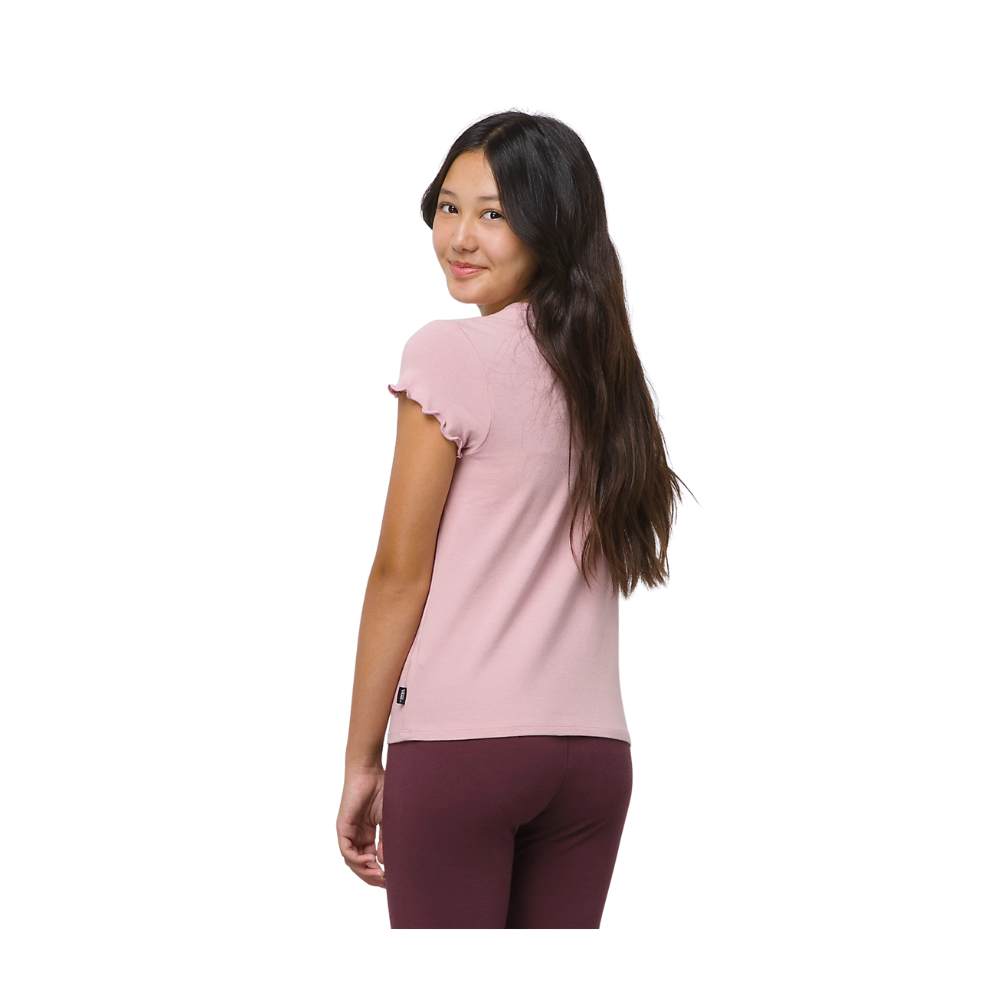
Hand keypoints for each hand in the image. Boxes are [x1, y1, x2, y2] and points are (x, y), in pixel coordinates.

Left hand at [337, 763, 385, 887]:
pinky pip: (346, 850)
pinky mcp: (342, 827)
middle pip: (359, 864)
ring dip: (364, 871)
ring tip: (379, 874)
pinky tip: (370, 861)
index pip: (370, 860)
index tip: (391, 879)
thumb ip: (386, 841)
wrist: (370, 771)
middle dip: (371, 876)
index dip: (379, 871)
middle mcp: (357, 835)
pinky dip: (356, 859)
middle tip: (385, 883)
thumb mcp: (388, 820)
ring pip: (351, 861)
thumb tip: (385, 862)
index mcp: (367, 834)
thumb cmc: (382, 789)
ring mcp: (349, 832)